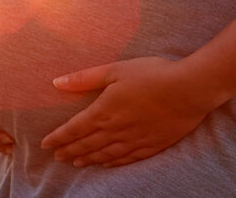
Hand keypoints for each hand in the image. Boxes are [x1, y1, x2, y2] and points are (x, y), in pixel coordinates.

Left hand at [40, 56, 219, 167]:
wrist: (189, 89)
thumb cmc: (151, 74)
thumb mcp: (115, 70)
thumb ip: (85, 78)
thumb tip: (57, 83)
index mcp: (104, 111)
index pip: (74, 129)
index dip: (58, 137)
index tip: (46, 144)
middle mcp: (116, 130)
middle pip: (87, 145)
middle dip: (69, 151)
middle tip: (57, 157)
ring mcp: (134, 140)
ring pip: (105, 154)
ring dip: (88, 159)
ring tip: (76, 163)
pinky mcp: (152, 145)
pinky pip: (127, 159)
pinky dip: (113, 162)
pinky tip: (106, 164)